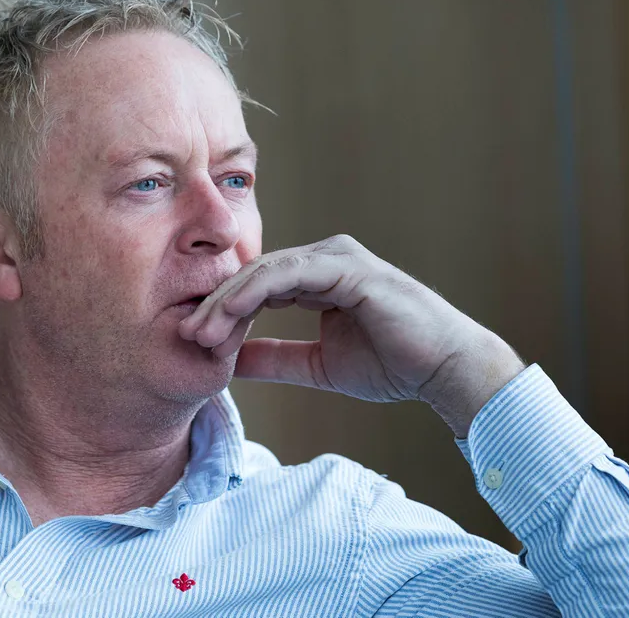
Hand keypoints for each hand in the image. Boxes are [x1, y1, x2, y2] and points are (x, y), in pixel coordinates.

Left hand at [178, 235, 525, 436]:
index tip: (194, 341)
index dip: (223, 312)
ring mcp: (336, 258)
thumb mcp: (316, 365)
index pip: (255, 287)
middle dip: (216, 306)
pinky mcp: (346, 267)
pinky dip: (253, 293)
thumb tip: (229, 361)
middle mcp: (323, 259)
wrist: (444, 370)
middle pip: (252, 275)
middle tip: (185, 335)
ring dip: (227, 301)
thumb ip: (274, 358)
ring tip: (199, 332)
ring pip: (264, 272)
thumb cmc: (392, 365)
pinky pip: (286, 274)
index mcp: (316, 277)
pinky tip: (228, 315)